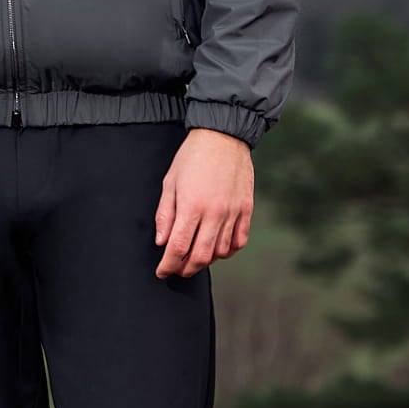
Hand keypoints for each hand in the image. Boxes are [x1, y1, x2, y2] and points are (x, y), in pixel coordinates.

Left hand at [154, 128, 252, 277]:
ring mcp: (233, 212)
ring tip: (195, 258)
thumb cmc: (192, 157)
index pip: (178, 247)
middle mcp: (214, 213)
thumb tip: (162, 242)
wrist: (223, 136)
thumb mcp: (170, 183)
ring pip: (221, 252)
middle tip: (177, 269)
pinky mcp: (246, 209)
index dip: (168, 264)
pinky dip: (228, 251)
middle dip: (185, 269)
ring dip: (206, 261)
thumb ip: (165, 215)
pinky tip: (217, 249)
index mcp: (191, 206)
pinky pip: (239, 241)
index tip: (162, 271)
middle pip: (200, 256)